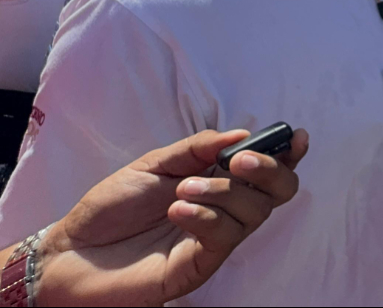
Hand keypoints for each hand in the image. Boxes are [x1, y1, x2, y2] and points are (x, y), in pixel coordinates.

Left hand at [37, 128, 308, 306]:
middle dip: (269, 171)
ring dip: (223, 193)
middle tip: (240, 162)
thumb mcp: (153, 164)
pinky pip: (225, 238)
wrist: (72, 252)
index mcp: (219, 182)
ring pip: (254, 213)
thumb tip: (241, 134)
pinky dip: (208, 217)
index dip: (287, 154)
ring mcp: (216, 239)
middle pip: (278, 192)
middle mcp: (226, 210)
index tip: (295, 137)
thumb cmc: (112, 208)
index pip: (267, 169)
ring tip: (182, 190)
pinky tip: (178, 210)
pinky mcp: (201, 264)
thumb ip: (197, 149)